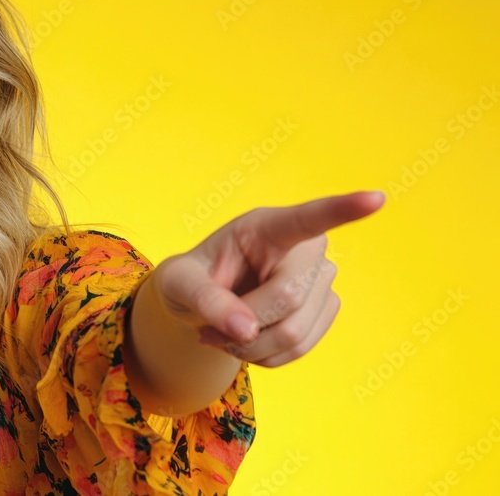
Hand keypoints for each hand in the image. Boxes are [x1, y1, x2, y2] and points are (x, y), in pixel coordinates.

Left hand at [153, 190, 384, 367]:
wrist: (199, 304)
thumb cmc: (188, 281)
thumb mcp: (178, 284)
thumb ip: (206, 300)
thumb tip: (245, 328)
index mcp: (265, 226)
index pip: (307, 217)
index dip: (342, 209)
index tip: (376, 198)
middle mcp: (302, 247)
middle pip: (289, 296)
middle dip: (245, 325)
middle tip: (210, 329)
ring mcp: (320, 277)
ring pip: (296, 330)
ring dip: (252, 347)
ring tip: (222, 335)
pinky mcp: (325, 307)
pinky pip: (302, 347)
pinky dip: (266, 356)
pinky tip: (245, 343)